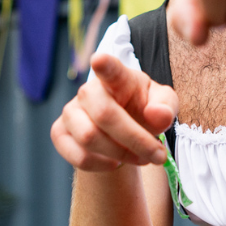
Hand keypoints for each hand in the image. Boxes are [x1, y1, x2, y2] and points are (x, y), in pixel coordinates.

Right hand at [52, 54, 178, 171]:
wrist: (121, 133)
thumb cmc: (143, 112)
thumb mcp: (163, 107)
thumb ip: (166, 107)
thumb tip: (158, 115)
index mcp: (118, 78)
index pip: (110, 69)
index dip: (104, 64)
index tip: (99, 60)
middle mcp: (89, 91)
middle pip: (104, 114)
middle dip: (135, 140)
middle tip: (157, 155)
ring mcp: (70, 111)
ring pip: (89, 138)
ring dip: (121, 155)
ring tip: (138, 157)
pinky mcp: (59, 133)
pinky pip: (78, 156)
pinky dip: (102, 166)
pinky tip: (115, 161)